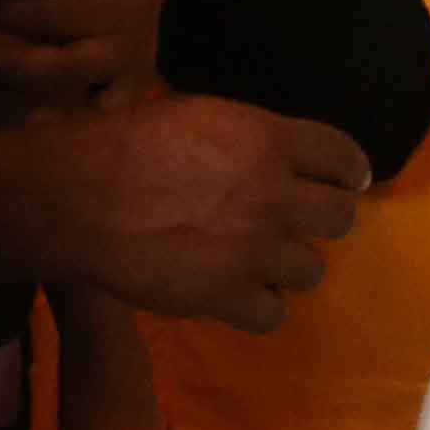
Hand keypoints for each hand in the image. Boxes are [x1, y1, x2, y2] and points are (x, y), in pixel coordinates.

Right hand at [66, 94, 367, 329]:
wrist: (82, 196)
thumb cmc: (125, 142)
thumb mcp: (195, 116)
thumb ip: (243, 138)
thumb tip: (261, 150)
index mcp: (269, 140)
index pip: (343, 157)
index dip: (348, 171)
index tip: (345, 181)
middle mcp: (275, 196)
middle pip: (340, 218)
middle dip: (324, 219)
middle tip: (300, 223)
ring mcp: (255, 251)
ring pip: (312, 270)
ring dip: (289, 265)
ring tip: (263, 261)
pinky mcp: (228, 297)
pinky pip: (273, 314)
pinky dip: (259, 306)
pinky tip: (239, 294)